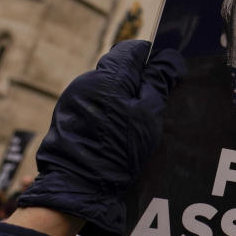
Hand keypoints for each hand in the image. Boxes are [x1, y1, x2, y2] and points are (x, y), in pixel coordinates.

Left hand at [17, 40, 184, 235]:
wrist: (78, 186)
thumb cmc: (118, 151)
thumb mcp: (148, 116)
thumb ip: (159, 82)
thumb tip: (169, 58)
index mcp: (108, 77)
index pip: (132, 50)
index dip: (151, 58)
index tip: (163, 75)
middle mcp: (86, 82)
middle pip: (119, 68)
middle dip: (137, 81)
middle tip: (154, 105)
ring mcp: (73, 99)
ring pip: (106, 87)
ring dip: (122, 97)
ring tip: (134, 124)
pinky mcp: (66, 116)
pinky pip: (93, 103)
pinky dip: (107, 111)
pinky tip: (115, 133)